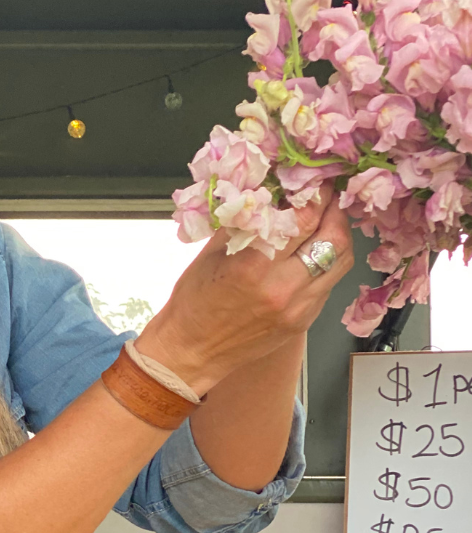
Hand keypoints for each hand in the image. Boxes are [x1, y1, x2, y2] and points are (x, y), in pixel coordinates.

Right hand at [135, 188, 352, 393]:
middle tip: (329, 198)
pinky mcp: (303, 322)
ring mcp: (298, 309)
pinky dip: (325, 263)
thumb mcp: (212, 253)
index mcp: (254, 266)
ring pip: (340, 263)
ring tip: (328, 222)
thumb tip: (271, 194)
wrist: (191, 351)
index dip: (316, 195)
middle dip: (335, 212)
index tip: (316, 182)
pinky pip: (328, 285)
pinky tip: (312, 254)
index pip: (304, 220)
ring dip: (338, 237)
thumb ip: (247, 223)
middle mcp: (282, 288)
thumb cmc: (193, 301)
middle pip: (333, 240)